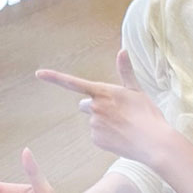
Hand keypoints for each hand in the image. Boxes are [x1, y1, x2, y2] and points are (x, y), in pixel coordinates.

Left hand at [36, 50, 169, 165]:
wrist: (153, 143)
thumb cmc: (147, 114)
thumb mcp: (137, 90)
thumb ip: (125, 71)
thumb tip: (122, 50)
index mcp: (103, 92)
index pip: (73, 83)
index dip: (54, 77)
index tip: (38, 73)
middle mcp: (94, 107)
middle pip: (84, 104)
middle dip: (95, 106)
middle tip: (117, 112)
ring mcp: (94, 124)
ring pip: (92, 120)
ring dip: (103, 121)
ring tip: (123, 125)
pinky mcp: (96, 140)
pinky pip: (97, 135)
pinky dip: (106, 135)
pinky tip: (121, 136)